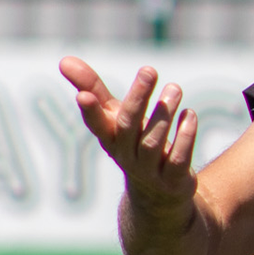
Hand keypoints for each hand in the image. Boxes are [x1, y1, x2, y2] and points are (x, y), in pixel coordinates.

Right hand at [58, 56, 199, 214]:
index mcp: (109, 138)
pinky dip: (185, 136)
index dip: (90, 111)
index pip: (96, 124)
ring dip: (164, 114)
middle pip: (129, 126)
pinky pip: (179, 158)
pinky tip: (189, 115)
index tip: (83, 95)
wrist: (157, 195)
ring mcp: (149, 170)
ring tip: (174, 89)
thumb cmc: (133, 144)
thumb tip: (63, 60)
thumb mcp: (114, 116)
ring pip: (153, 142)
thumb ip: (93, 87)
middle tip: (149, 70)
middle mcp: (126, 154)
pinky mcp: (173, 179)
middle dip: (138, 98)